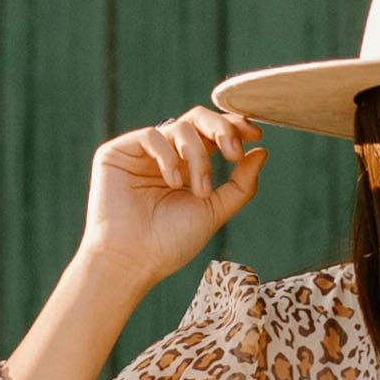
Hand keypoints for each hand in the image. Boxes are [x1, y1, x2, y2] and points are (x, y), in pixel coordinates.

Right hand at [77, 102, 265, 294]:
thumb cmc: (170, 242)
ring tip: (200, 190)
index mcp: (187, 165)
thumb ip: (241, 183)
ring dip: (198, 157)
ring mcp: (141, 152)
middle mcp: (165, 154)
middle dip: (222, 129)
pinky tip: (172, 182)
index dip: (234, 126)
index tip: (255, 134)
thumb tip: (262, 150)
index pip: (212, 133)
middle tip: (234, 152)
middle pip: (197, 118)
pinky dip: (169, 156)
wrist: (134, 260)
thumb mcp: (215, 211)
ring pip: (180, 127)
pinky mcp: (117, 152)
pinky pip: (152, 135)